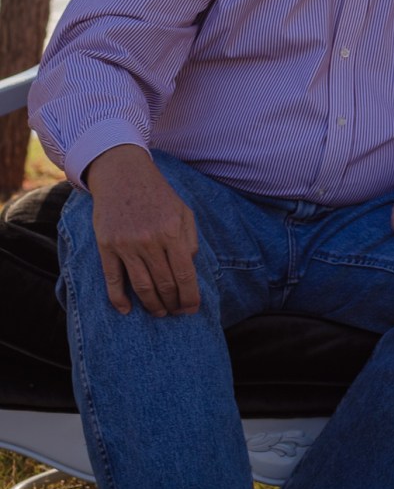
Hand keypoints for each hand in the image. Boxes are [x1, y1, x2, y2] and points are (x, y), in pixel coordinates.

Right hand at [87, 145, 199, 316]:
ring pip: (141, 286)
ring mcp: (126, 245)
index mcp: (173, 231)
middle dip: (173, 303)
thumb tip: (190, 268)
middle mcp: (150, 240)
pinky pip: (112, 280)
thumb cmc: (159, 195)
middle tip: (176, 313)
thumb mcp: (184, 211)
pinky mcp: (107, 246)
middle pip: (164, 284)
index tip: (192, 309)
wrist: (124, 176)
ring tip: (160, 313)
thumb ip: (190, 240)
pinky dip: (118, 299)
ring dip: (152, 305)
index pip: (185, 274)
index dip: (190, 296)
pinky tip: (127, 310)